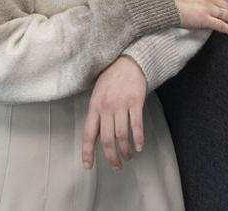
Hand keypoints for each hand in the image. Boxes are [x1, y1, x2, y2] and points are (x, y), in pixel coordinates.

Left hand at [82, 56, 146, 171]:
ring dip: (125, 150)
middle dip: (111, 157)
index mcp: (94, 107)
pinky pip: (136, 124)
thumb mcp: (97, 95)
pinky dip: (138, 138)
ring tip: (128, 156)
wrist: (128, 62)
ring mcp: (121, 105)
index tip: (88, 166)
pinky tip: (139, 146)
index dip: (88, 152)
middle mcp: (106, 108)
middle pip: (107, 139)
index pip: (89, 133)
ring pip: (122, 135)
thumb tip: (96, 136)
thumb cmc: (111, 80)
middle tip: (116, 166)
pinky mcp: (135, 101)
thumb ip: (97, 114)